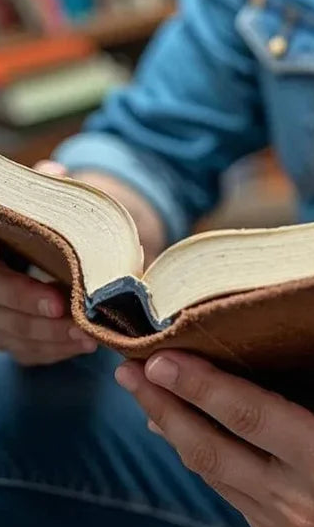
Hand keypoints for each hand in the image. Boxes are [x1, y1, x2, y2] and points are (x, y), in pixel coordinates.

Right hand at [0, 161, 96, 365]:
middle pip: (4, 320)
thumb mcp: (31, 204)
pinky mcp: (6, 336)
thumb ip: (39, 194)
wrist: (20, 242)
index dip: (22, 294)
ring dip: (54, 344)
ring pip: (15, 341)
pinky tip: (81, 347)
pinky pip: (26, 353)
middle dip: (46, 328)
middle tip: (86, 330)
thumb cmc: (29, 220)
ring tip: (92, 340)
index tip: (58, 303)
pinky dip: (53, 353)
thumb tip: (54, 173)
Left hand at [115, 334, 313, 526]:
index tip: (160, 358)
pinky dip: (201, 457)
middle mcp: (303, 502)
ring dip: (175, 431)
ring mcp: (291, 524)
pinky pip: (231, 489)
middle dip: (167, 408)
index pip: (253, 418)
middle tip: (128, 370)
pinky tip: (184, 431)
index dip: (202, 387)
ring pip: (214, 473)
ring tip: (146, 393)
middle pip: (214, 449)